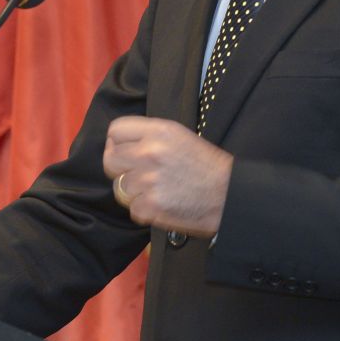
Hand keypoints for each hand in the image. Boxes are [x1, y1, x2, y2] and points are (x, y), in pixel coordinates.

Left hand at [103, 116, 231, 236]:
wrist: (229, 194)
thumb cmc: (208, 166)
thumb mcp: (180, 136)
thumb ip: (150, 136)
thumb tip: (122, 144)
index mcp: (159, 131)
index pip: (116, 130)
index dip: (117, 142)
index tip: (123, 150)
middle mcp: (150, 152)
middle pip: (110, 159)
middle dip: (119, 168)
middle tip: (134, 173)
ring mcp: (149, 180)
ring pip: (120, 187)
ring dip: (134, 192)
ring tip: (157, 190)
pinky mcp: (151, 205)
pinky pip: (133, 208)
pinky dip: (145, 210)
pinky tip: (163, 203)